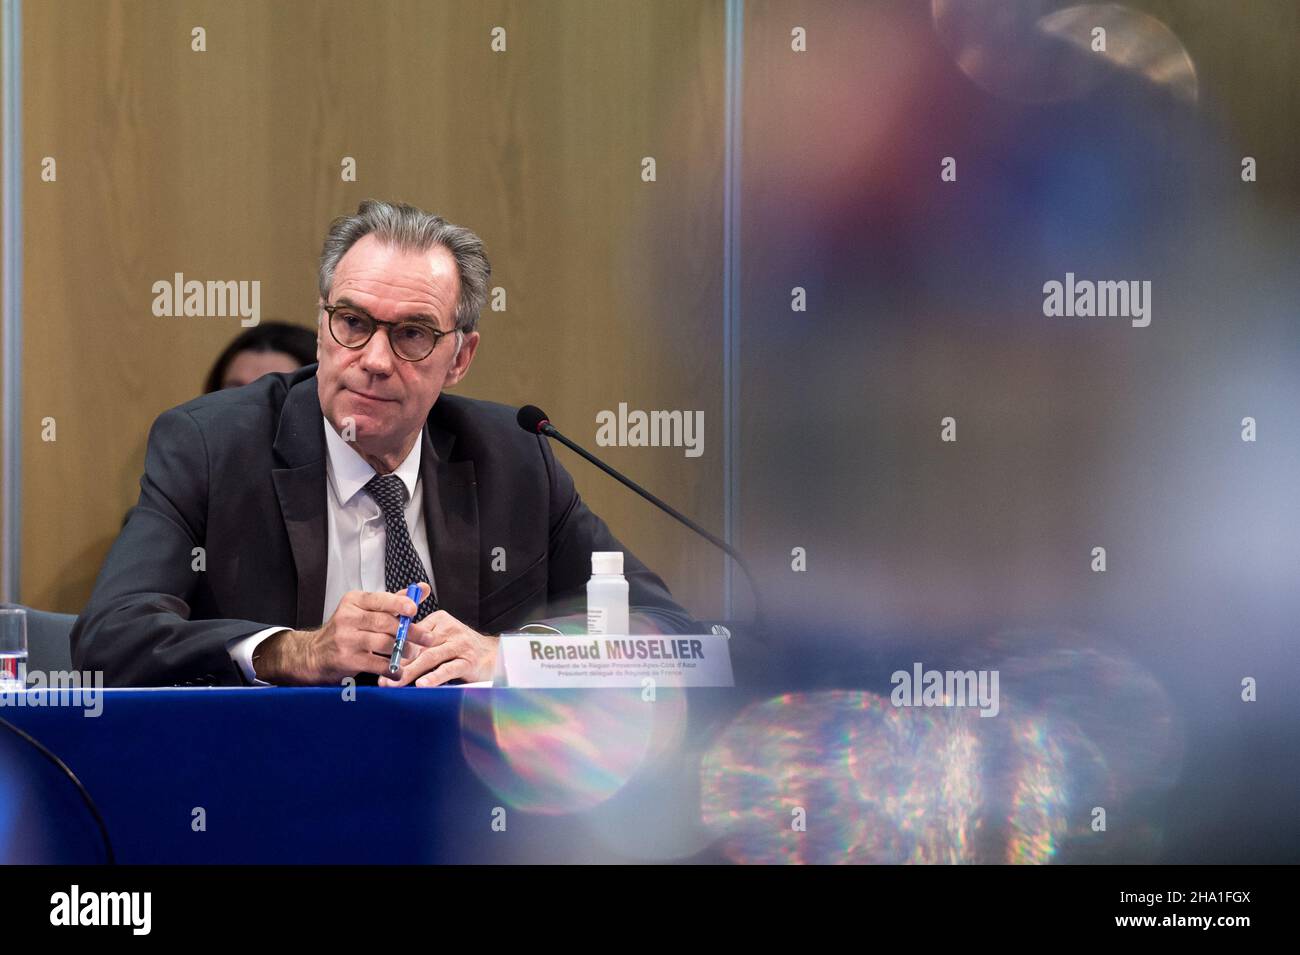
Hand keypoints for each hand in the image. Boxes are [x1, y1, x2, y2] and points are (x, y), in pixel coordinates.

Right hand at [253, 584, 428, 684]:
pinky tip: (399, 670)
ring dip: (403, 649)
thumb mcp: (366, 610)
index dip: (399, 603)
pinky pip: (375, 664)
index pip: (379, 599)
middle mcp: (348, 617)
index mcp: (354, 601)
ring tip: (413, 653)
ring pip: (382, 643)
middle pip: (385, 622)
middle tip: (427, 638)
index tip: (415, 609)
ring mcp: (345, 639)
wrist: (313, 654)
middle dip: (410, 631)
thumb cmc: (346, 630)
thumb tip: (422, 588)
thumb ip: (395, 601)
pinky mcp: (346, 659)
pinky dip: (391, 668)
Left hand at [379, 609, 498, 686]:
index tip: (380, 663)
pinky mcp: (468, 660)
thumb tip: (392, 661)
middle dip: (399, 663)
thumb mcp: (440, 640)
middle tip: (384, 678)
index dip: (395, 649)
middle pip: (419, 646)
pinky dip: (434, 677)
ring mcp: (460, 644)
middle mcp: (449, 629)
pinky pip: (448, 669)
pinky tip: (423, 684)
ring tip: (396, 682)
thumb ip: (419, 646)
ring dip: (411, 671)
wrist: (492, 655)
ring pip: (430, 657)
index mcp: (439, 620)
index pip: (412, 633)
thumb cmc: (461, 649)